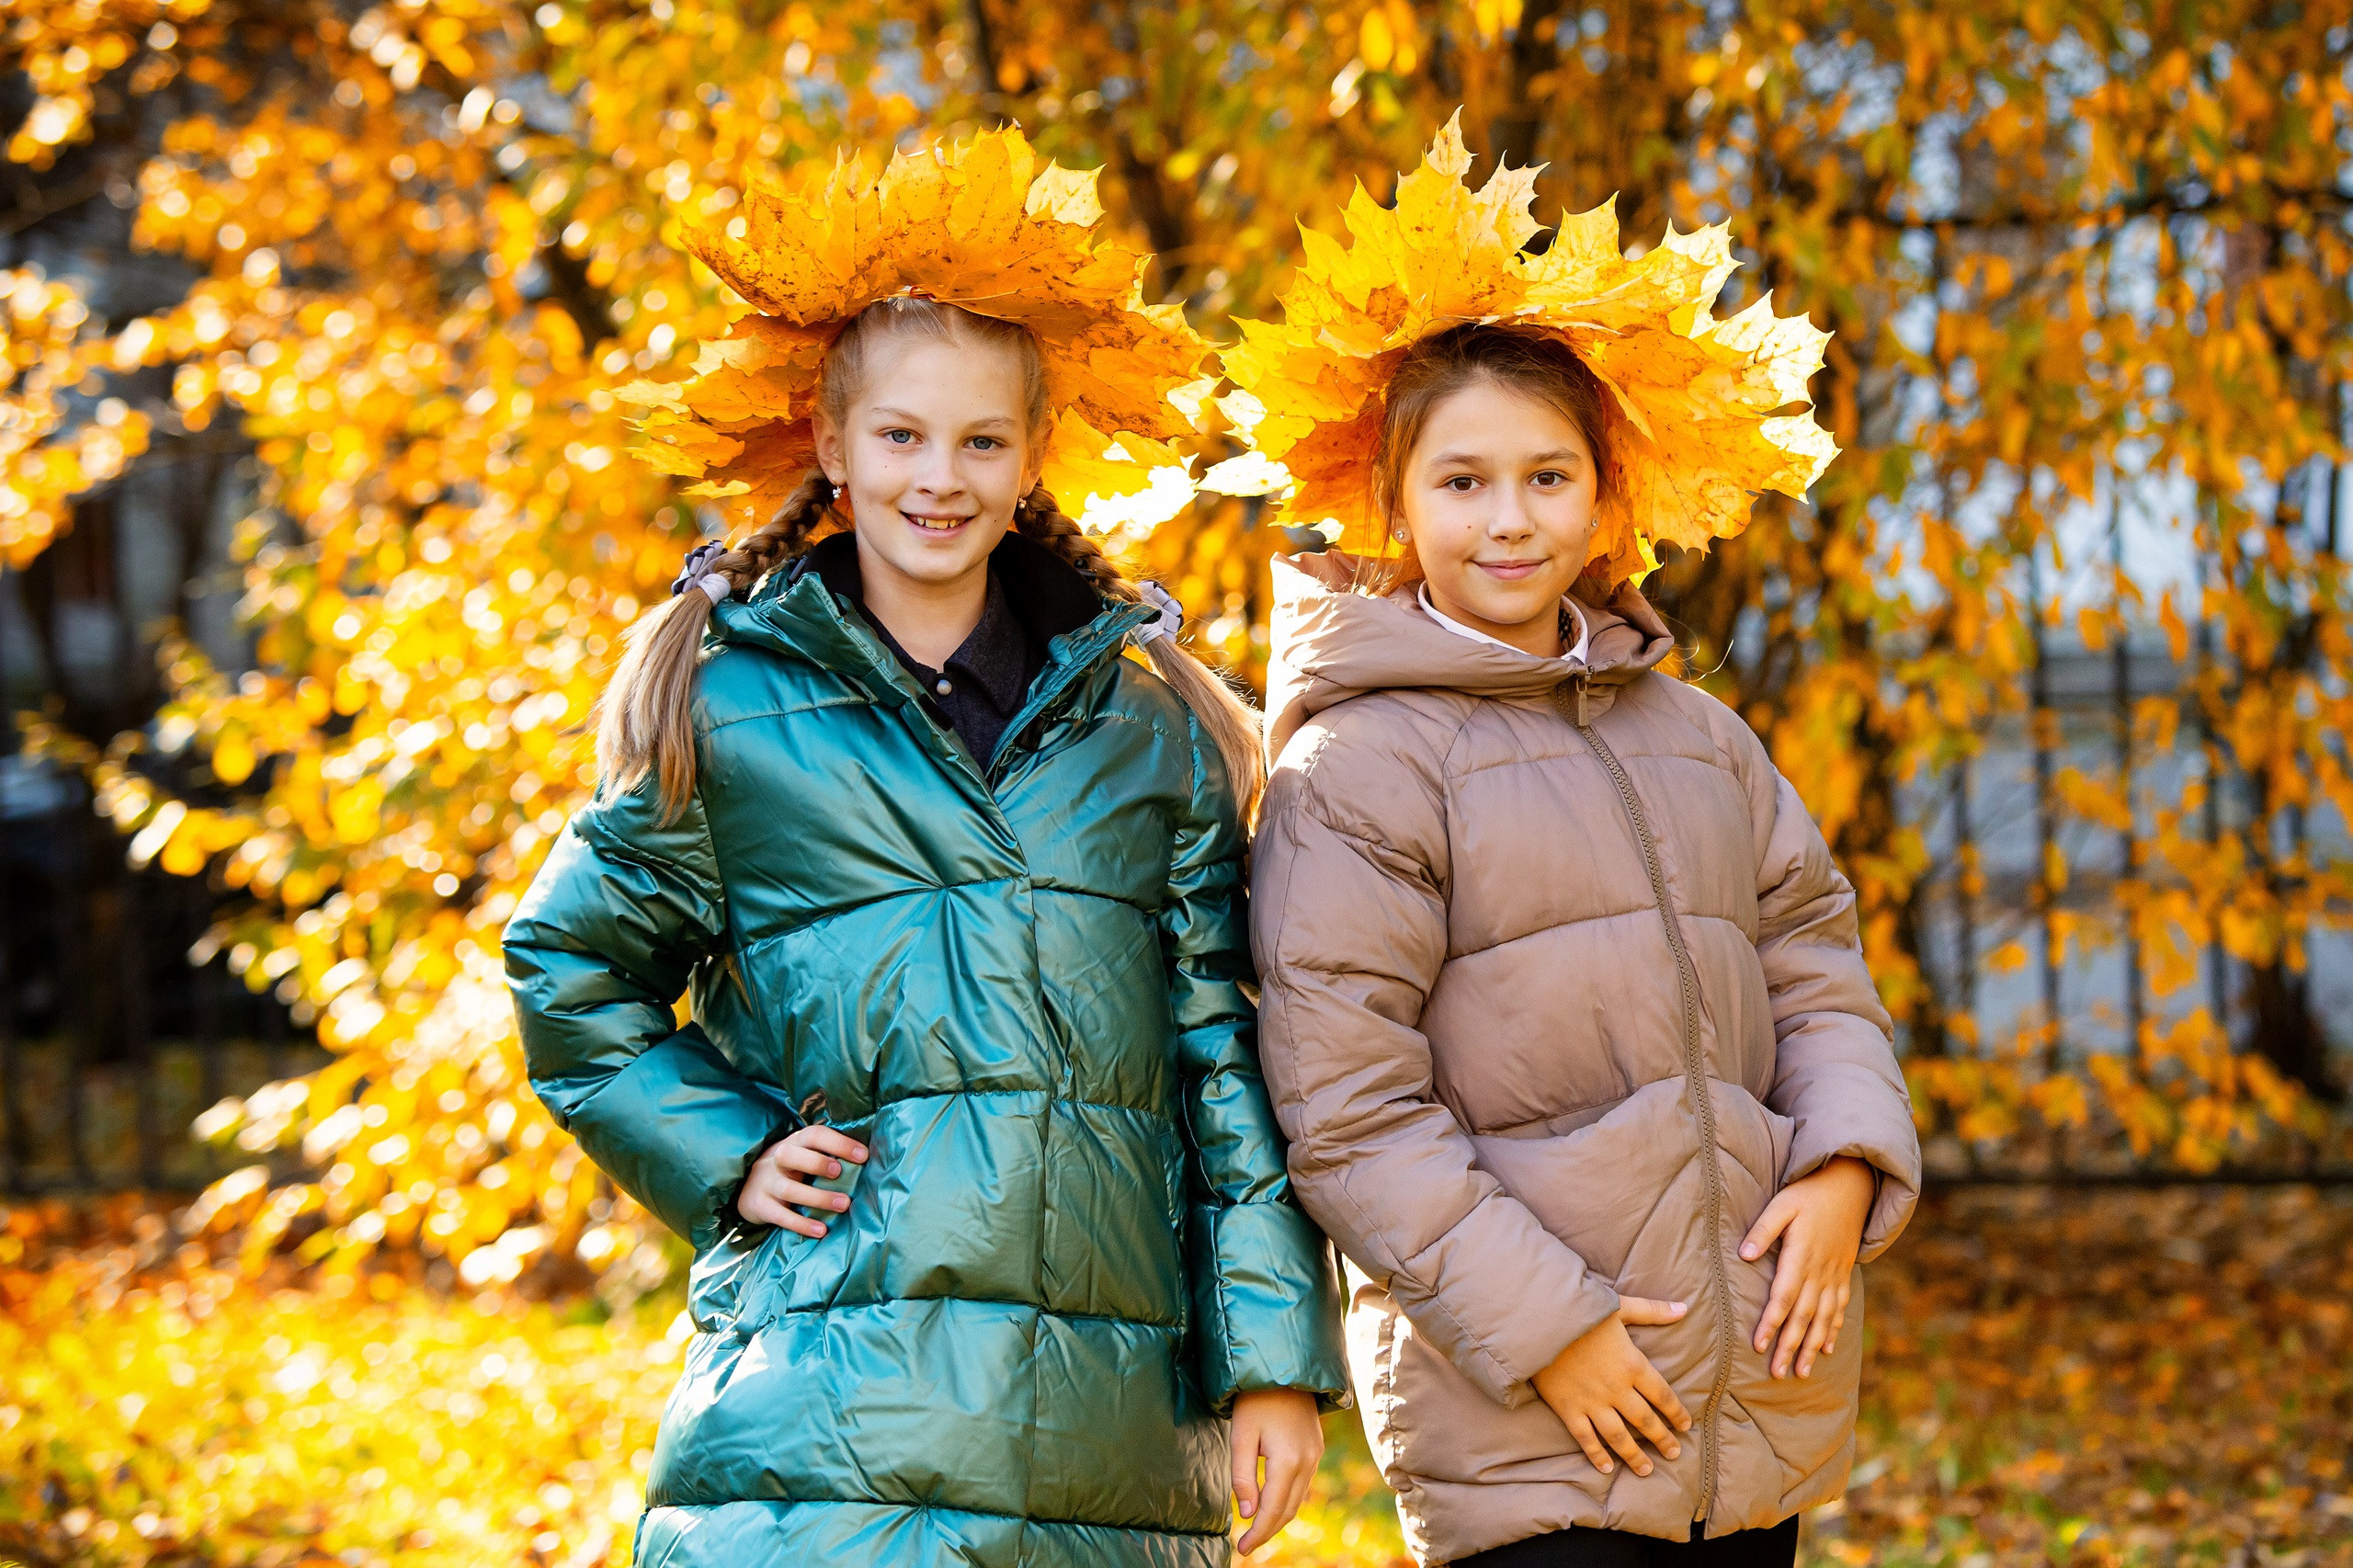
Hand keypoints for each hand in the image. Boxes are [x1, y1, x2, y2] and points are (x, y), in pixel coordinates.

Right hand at [735, 1125, 867, 1236]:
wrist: (745, 1187)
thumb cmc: (789, 1169)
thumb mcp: (803, 1154)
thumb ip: (826, 1155)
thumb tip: (867, 1161)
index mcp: (794, 1143)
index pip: (814, 1135)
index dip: (839, 1143)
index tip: (863, 1156)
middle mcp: (776, 1159)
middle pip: (790, 1155)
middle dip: (817, 1163)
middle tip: (840, 1173)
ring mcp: (766, 1183)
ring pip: (788, 1189)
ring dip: (818, 1197)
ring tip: (844, 1205)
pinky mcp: (759, 1206)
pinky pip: (780, 1216)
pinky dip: (801, 1224)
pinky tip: (821, 1230)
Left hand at [1230, 1388, 1322, 1555]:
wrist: (1284, 1369)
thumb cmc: (1256, 1399)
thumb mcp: (1241, 1435)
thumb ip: (1242, 1476)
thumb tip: (1247, 1514)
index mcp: (1288, 1461)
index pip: (1272, 1510)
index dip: (1257, 1534)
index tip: (1242, 1549)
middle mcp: (1307, 1462)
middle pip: (1287, 1511)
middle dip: (1267, 1531)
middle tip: (1246, 1546)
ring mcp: (1315, 1457)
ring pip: (1297, 1501)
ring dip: (1278, 1519)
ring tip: (1256, 1531)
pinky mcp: (1315, 1450)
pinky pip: (1302, 1486)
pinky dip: (1287, 1502)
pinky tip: (1272, 1506)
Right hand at [1531, 1297, 1690, 1477]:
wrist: (1537, 1320)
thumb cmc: (1579, 1310)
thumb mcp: (1619, 1307)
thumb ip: (1653, 1311)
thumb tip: (1684, 1308)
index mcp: (1632, 1364)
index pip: (1663, 1395)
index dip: (1676, 1413)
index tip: (1685, 1426)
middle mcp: (1616, 1389)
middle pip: (1645, 1421)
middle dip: (1662, 1439)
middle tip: (1674, 1453)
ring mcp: (1592, 1402)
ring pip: (1619, 1437)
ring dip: (1635, 1456)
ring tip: (1647, 1470)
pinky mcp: (1568, 1409)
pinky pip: (1586, 1439)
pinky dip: (1596, 1455)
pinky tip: (1606, 1468)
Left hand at [1740, 1154, 1874, 1378]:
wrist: (1850, 1187)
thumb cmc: (1807, 1195)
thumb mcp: (1781, 1205)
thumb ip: (1763, 1230)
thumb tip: (1743, 1255)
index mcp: (1801, 1256)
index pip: (1783, 1297)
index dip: (1771, 1323)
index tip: (1759, 1346)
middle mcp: (1820, 1272)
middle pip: (1803, 1316)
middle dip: (1790, 1346)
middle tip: (1778, 1373)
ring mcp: (1834, 1275)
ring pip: (1823, 1318)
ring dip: (1811, 1346)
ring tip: (1800, 1372)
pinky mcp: (1843, 1274)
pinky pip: (1839, 1308)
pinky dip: (1833, 1330)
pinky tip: (1825, 1349)